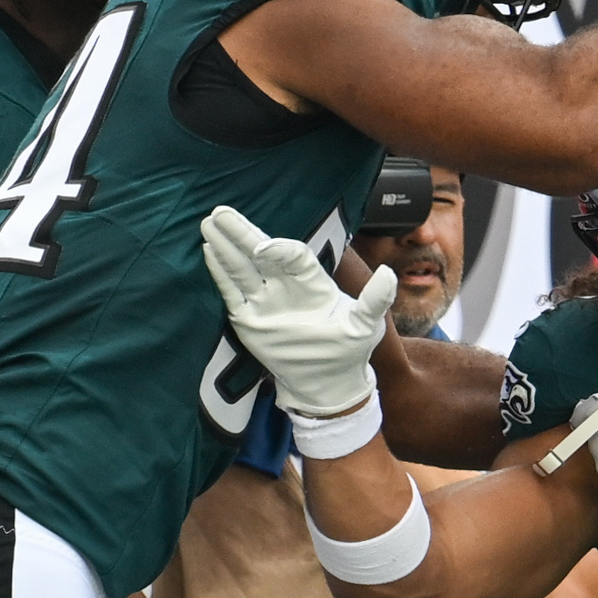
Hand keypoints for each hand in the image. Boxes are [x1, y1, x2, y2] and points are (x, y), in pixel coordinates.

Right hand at [199, 206, 394, 430]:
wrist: (327, 385)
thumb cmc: (348, 353)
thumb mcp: (365, 326)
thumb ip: (375, 300)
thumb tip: (390, 274)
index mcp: (311, 282)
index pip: (292, 255)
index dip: (278, 249)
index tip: (263, 247)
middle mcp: (285, 286)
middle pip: (259, 252)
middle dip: (240, 233)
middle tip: (221, 212)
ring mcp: (264, 301)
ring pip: (241, 268)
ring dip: (225, 247)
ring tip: (208, 223)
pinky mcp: (249, 319)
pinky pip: (231, 292)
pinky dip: (220, 274)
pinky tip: (209, 251)